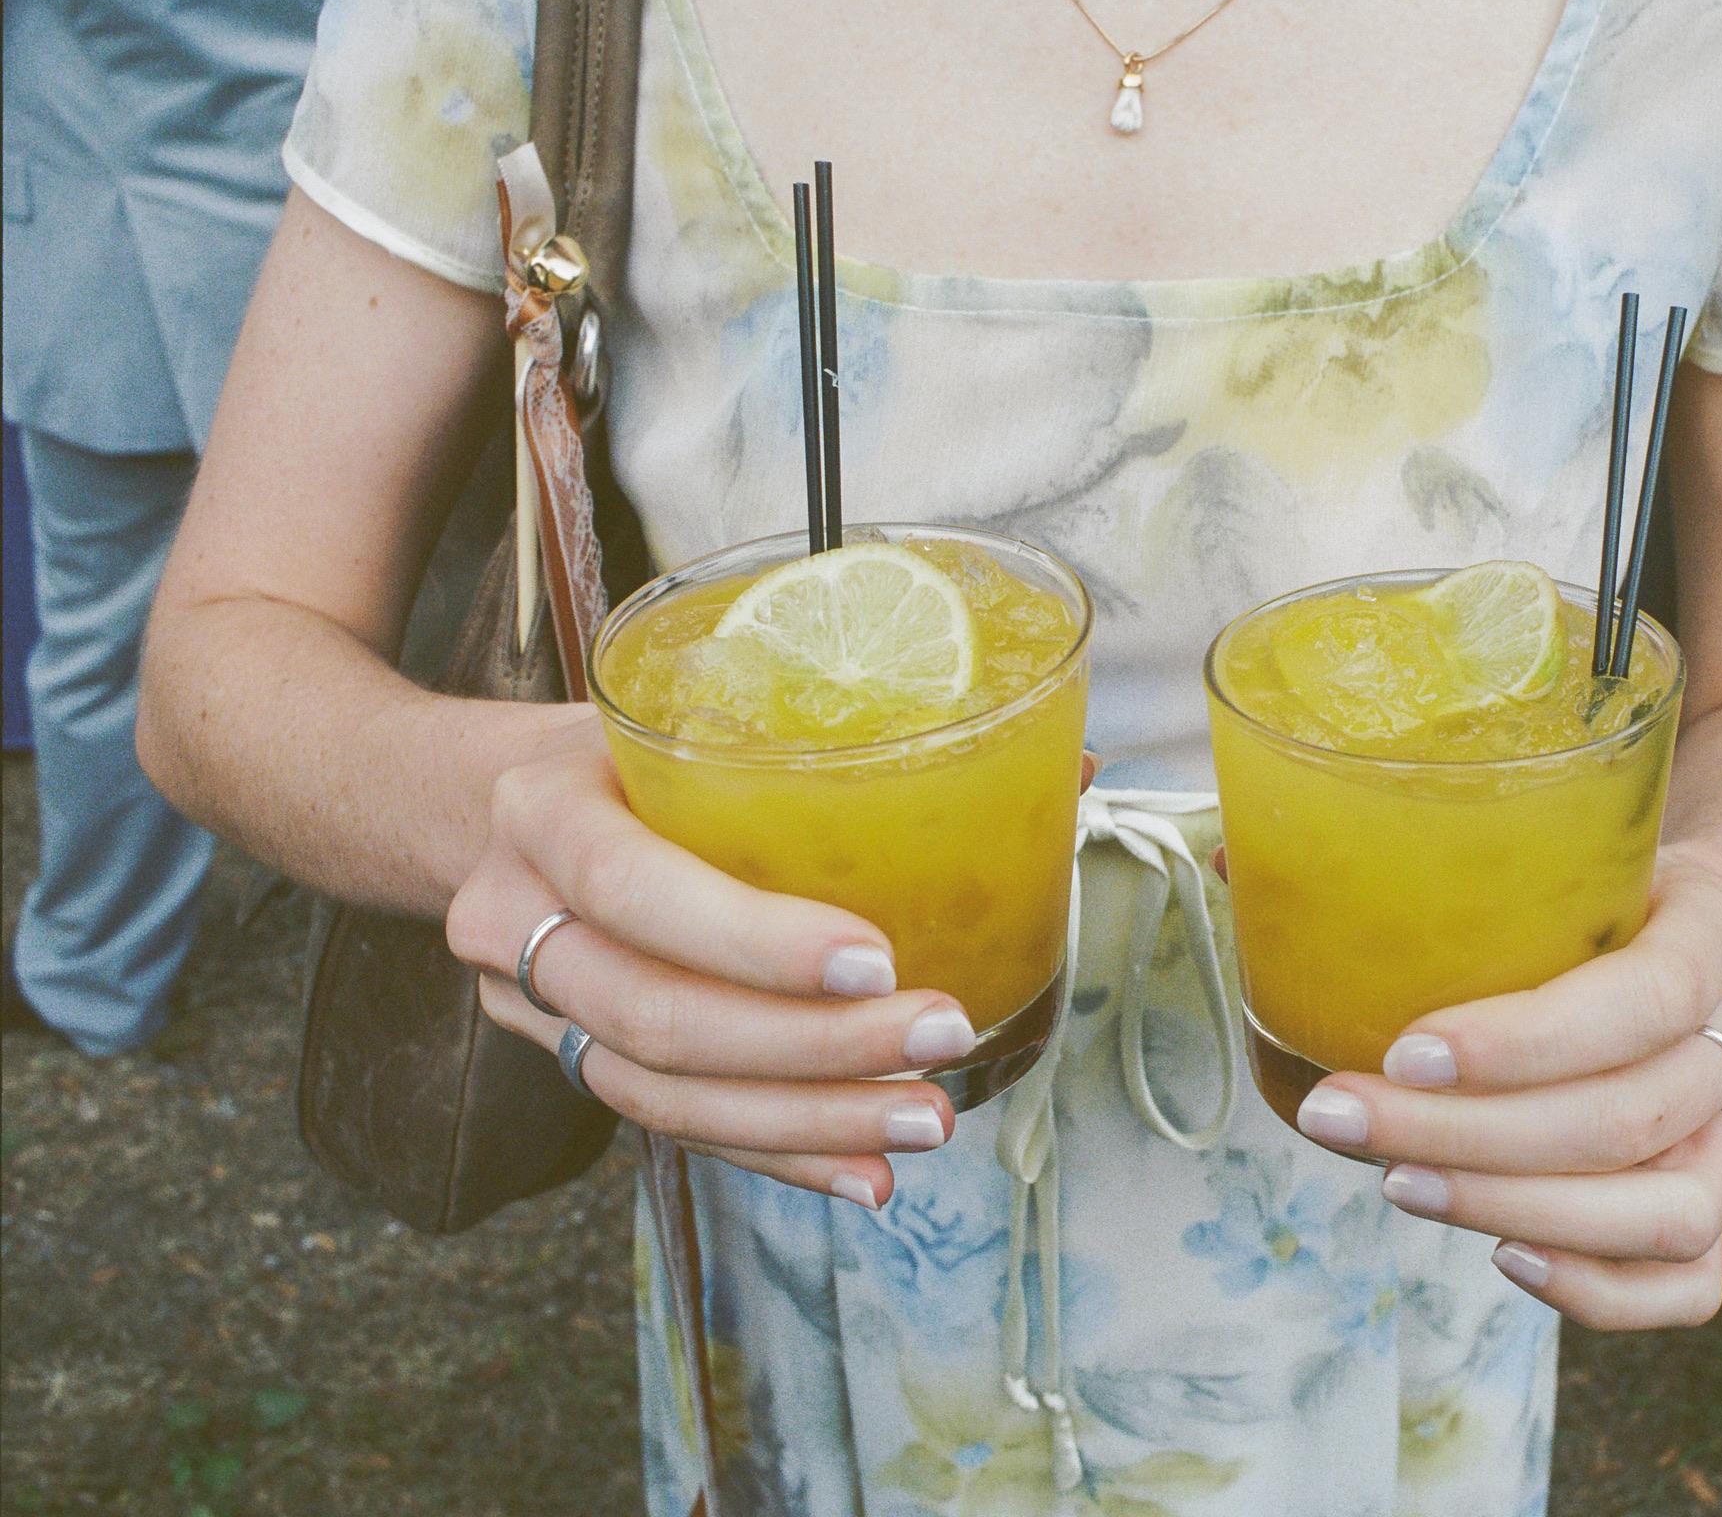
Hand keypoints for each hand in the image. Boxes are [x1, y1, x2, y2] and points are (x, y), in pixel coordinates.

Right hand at [448, 713, 1096, 1211]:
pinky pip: (676, 1132)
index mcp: (543, 805)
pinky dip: (780, 1159)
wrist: (490, 806)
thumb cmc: (630, 745)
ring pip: (665, 1097)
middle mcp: (516, 916)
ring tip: (927, 1120)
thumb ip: (855, 742)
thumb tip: (1063, 766)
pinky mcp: (572, 1062)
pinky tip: (867, 1177)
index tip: (878, 958)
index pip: (635, 886)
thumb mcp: (703, 711)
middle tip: (944, 1034)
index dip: (755, 938)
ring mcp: (530, 1006)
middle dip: (815, 1047)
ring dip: (809, 1122)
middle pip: (662, 1016)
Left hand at [1286, 850, 1721, 1328]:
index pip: (1644, 1001)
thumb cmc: (1594, 874)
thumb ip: (1424, 855)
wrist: (1705, 908)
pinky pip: (1689, 1283)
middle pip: (1633, 1118)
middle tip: (1347, 1118)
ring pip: (1671, 1214)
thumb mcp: (1548, 837)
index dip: (1523, 1042)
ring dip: (1516, 1208)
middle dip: (1471, 1136)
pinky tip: (1497, 1249)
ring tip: (1400, 1182)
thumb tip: (1229, 860)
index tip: (1404, 1049)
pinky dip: (1591, 1286)